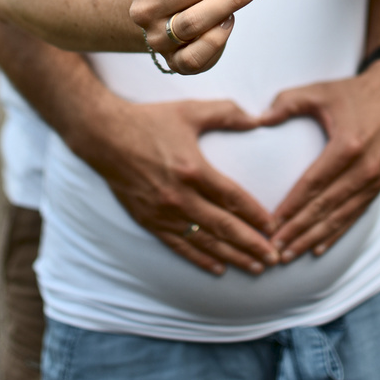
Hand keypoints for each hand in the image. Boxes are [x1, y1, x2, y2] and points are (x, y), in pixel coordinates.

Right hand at [75, 94, 279, 275]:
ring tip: (255, 267)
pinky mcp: (149, 221)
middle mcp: (179, 197)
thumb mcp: (190, 111)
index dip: (255, 215)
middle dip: (252, 244)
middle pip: (224, 227)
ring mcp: (163, 212)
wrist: (104, 136)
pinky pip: (179, 246)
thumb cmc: (149, 121)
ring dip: (232, 257)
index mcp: (193, 170)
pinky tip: (219, 268)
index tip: (274, 226)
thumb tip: (257, 119)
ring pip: (205, 242)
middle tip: (274, 257)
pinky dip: (200, 259)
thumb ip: (226, 113)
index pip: (232, 198)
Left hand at [260, 64, 379, 261]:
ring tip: (289, 254)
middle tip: (273, 249)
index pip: (313, 184)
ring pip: (339, 217)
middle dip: (298, 230)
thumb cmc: (351, 93)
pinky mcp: (378, 185)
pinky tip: (318, 247)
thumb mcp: (319, 91)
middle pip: (325, 207)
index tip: (271, 224)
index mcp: (347, 145)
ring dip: (313, 237)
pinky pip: (354, 215)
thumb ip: (287, 102)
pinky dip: (335, 233)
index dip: (291, 206)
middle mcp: (364, 167)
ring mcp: (374, 179)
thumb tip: (258, 119)